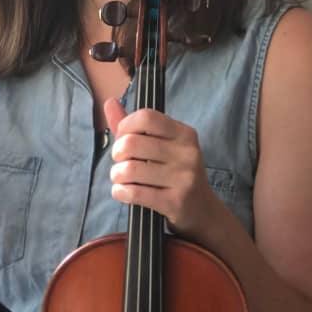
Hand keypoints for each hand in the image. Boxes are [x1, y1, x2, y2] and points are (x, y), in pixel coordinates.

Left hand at [103, 98, 216, 238]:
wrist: (201, 210)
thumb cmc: (174, 172)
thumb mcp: (161, 145)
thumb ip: (133, 125)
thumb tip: (109, 102)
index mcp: (184, 134)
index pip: (146, 117)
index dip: (125, 126)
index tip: (122, 138)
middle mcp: (187, 153)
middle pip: (132, 143)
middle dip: (117, 153)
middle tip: (120, 161)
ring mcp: (183, 178)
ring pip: (130, 169)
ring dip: (116, 175)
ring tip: (121, 178)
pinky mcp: (175, 202)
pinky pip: (134, 193)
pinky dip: (120, 192)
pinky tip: (122, 192)